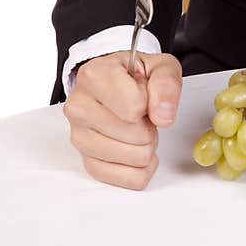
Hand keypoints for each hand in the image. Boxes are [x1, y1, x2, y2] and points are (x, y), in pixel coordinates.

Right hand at [62, 52, 181, 189]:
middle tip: (143, 114)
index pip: (134, 107)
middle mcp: (79, 107)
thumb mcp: (160, 66)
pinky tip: (138, 149)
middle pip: (137, 135)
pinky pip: (127, 179)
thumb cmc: (136, 75)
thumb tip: (163, 116)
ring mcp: (79, 136)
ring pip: (134, 158)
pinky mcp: (88, 160)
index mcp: (94, 76)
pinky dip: (142, 168)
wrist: (115, 81)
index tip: (145, 95)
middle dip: (150, 126)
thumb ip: (166, 84)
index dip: (151, 104)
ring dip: (147, 146)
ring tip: (138, 127)